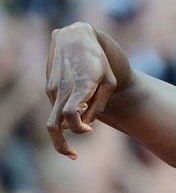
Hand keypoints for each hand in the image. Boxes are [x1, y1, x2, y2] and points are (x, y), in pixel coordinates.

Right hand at [45, 22, 116, 158]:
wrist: (77, 36)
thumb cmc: (101, 61)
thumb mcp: (109, 82)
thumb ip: (99, 104)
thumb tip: (86, 123)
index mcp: (80, 86)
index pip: (71, 116)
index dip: (78, 129)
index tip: (88, 131)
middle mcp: (63, 88)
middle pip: (54, 125)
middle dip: (61, 145)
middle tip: (73, 156)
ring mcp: (53, 87)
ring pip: (53, 118)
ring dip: (66, 129)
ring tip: (81, 128)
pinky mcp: (49, 86)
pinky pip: (55, 107)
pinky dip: (65, 114)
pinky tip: (79, 108)